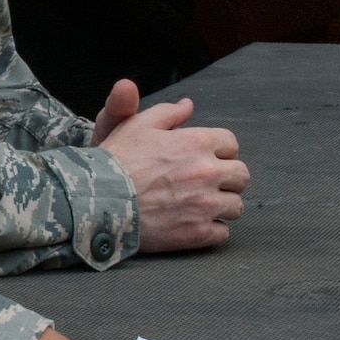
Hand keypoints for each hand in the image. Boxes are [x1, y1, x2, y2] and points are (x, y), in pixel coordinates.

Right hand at [91, 78, 248, 252]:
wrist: (98, 200)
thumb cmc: (117, 160)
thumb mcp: (137, 125)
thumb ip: (167, 113)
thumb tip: (188, 105)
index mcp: (198, 142)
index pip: (231, 145)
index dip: (219, 152)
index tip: (206, 159)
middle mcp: (208, 172)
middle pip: (241, 176)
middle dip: (227, 179)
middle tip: (207, 184)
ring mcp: (205, 205)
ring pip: (236, 206)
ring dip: (222, 205)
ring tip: (201, 206)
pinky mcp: (197, 232)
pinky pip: (223, 233)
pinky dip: (212, 230)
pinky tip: (194, 224)